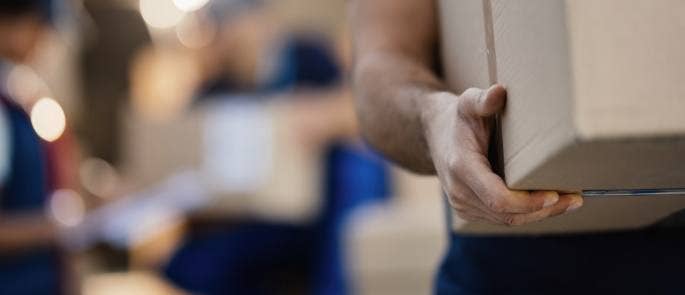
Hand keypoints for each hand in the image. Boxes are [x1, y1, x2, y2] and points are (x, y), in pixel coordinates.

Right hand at [423, 85, 582, 225]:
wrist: (434, 134)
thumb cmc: (457, 118)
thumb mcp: (466, 103)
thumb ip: (482, 100)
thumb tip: (499, 92)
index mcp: (461, 168)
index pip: (498, 198)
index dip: (528, 202)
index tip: (555, 194)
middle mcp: (459, 192)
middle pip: (507, 214)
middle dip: (542, 210)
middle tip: (575, 199)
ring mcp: (463, 205)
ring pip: (507, 220)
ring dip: (539, 214)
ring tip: (569, 202)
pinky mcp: (470, 210)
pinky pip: (501, 218)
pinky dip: (527, 214)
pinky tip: (548, 203)